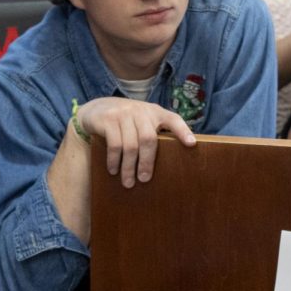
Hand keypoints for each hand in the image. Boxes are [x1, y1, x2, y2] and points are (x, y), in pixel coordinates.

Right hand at [75, 97, 196, 187]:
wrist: (98, 108)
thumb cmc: (126, 120)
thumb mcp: (142, 120)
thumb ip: (154, 132)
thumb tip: (169, 162)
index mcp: (155, 112)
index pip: (173, 119)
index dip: (183, 131)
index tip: (192, 144)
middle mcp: (141, 111)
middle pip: (148, 139)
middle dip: (147, 162)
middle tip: (144, 179)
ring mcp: (124, 114)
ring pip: (130, 145)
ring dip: (129, 167)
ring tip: (128, 182)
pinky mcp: (108, 119)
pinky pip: (114, 144)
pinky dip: (114, 161)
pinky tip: (114, 170)